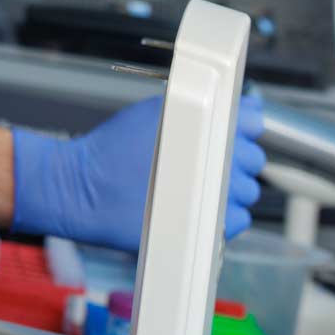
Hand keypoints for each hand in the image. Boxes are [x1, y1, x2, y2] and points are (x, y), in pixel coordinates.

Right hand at [11, 92, 266, 250]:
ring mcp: (220, 193)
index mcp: (207, 123)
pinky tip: (195, 208)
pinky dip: (222, 216)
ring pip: (246, 192)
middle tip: (201, 165)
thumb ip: (192, 109)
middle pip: (252, 159)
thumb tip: (221, 112)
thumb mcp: (150, 112)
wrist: (83, 189)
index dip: (240, 129)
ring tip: (195, 189)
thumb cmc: (110, 150)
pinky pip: (235, 221)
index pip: (252, 122)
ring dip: (228, 189)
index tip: (225, 135)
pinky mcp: (212, 225)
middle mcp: (220, 157)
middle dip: (233, 161)